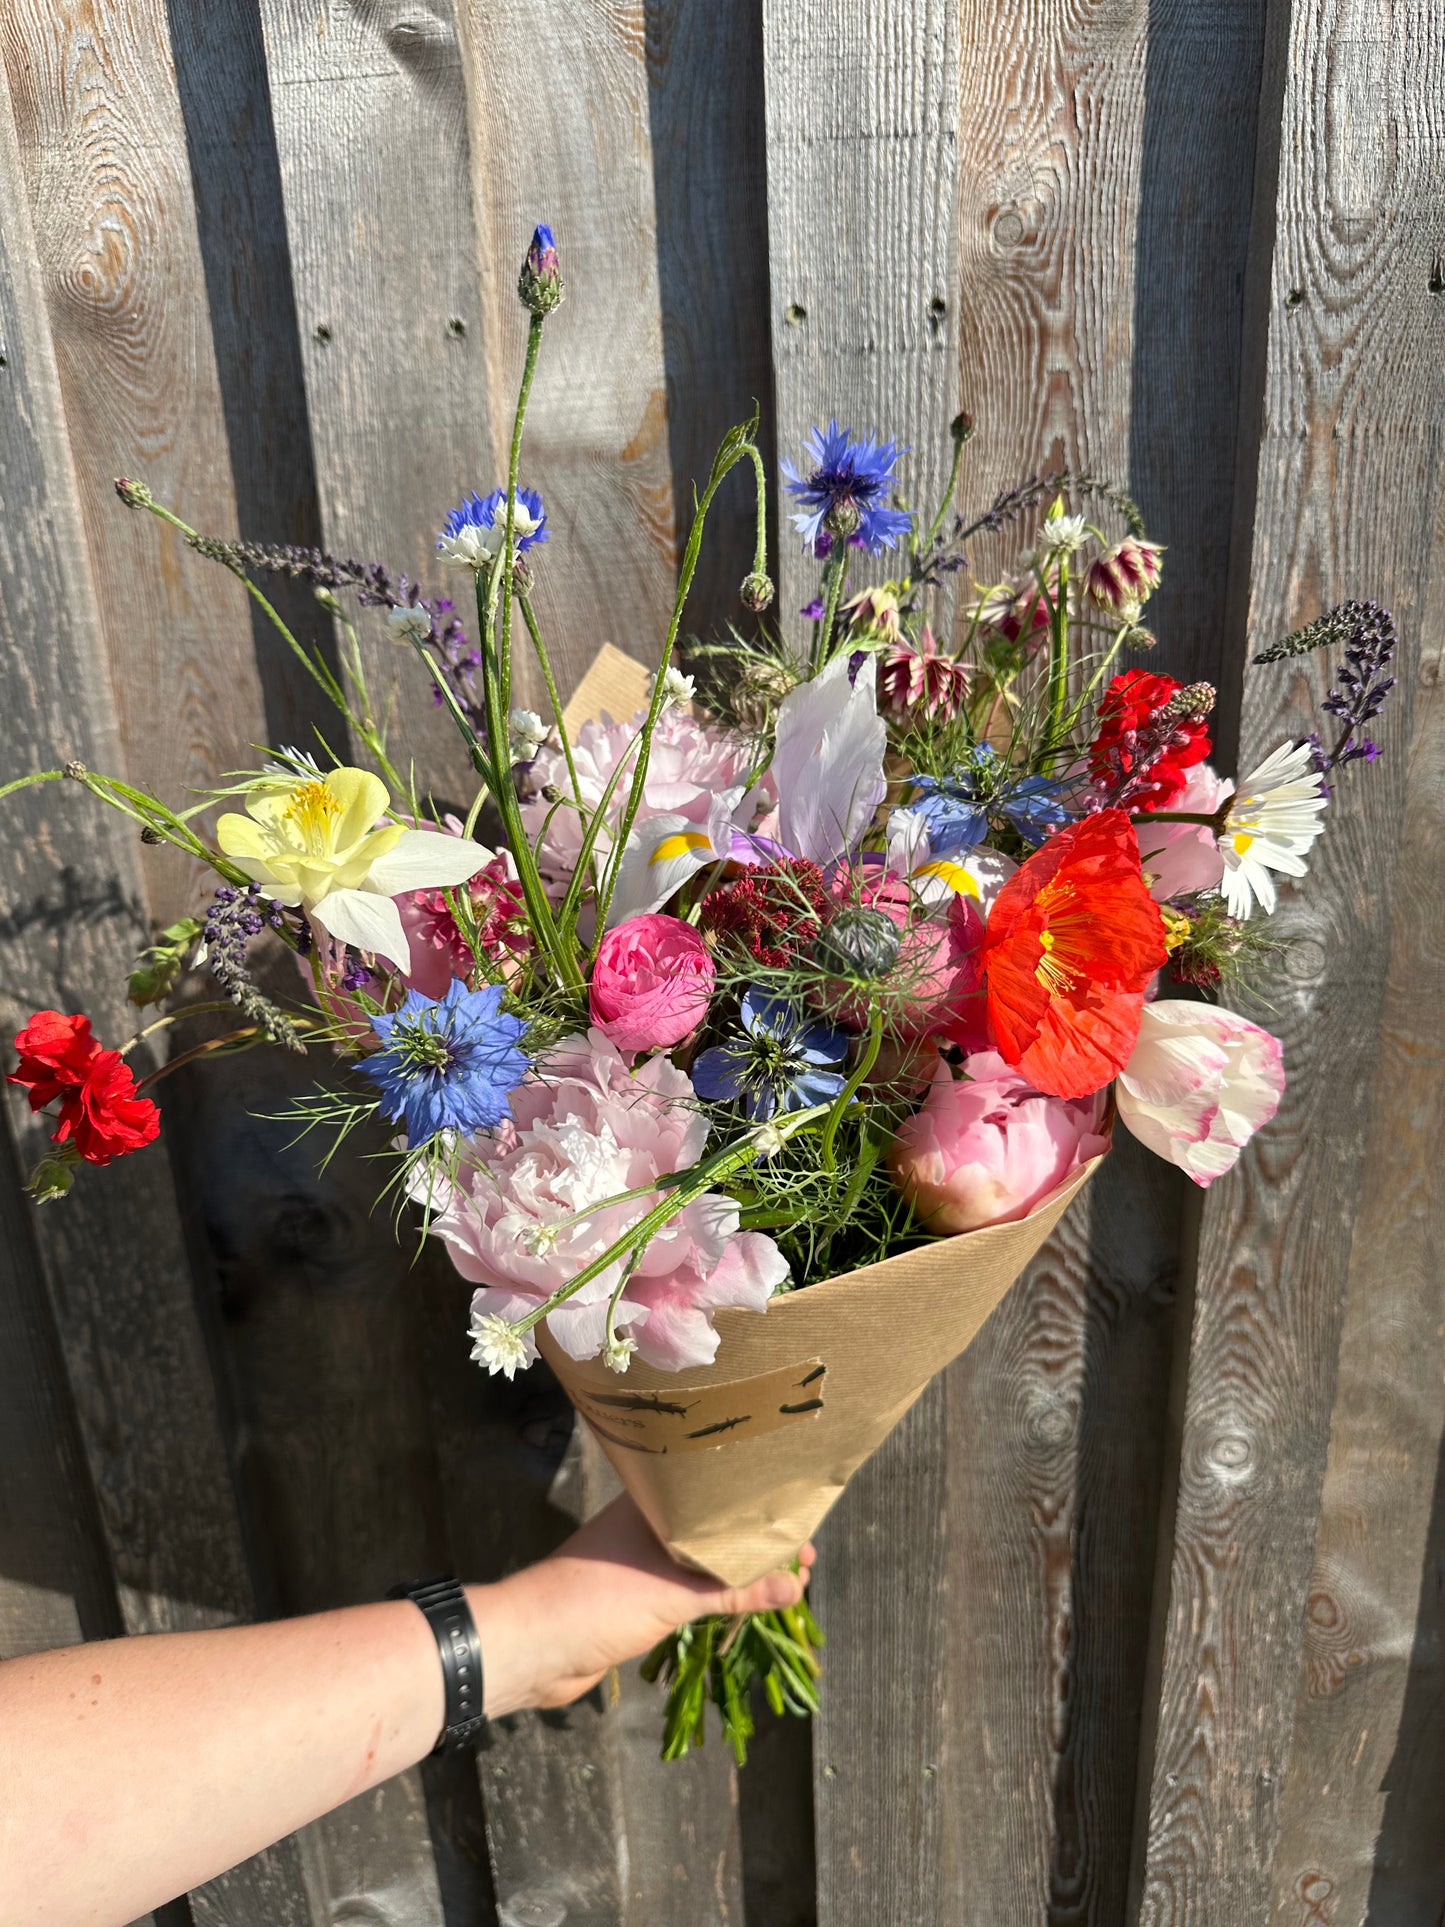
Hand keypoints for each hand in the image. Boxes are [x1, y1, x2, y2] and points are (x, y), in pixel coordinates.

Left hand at [469, 1494, 815, 1714]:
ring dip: (740, 1574)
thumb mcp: (672, 1592)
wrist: (530, 1647)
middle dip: (758, 1546)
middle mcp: (650, 1525)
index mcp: (654, 1503)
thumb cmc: (596, 1599)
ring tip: (784, 1587)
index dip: (762, 1509)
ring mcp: (642, 1562)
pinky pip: (688, 1591)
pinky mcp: (637, 1598)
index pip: (720, 1495)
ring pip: (703, 1562)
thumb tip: (795, 1586)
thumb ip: (733, 1589)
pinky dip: (716, 1598)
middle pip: (716, 1529)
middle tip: (804, 1565)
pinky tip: (741, 1608)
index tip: (801, 1528)